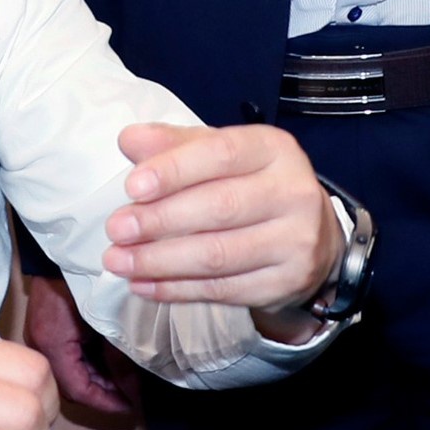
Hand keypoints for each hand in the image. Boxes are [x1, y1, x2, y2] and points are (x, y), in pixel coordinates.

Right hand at [18, 268, 136, 417]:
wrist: (62, 245)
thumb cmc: (84, 276)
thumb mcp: (108, 321)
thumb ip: (120, 357)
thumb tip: (134, 390)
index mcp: (52, 344)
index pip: (79, 391)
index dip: (107, 403)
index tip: (130, 407)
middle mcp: (39, 346)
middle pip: (71, 387)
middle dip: (102, 394)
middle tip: (131, 396)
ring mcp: (39, 338)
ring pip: (69, 374)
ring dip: (97, 379)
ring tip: (124, 381)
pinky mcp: (45, 329)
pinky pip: (66, 358)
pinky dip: (88, 364)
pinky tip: (109, 362)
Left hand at [101, 123, 341, 329]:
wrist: (312, 235)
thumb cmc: (252, 186)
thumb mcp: (221, 155)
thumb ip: (176, 146)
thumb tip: (129, 140)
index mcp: (274, 149)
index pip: (222, 153)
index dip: (175, 170)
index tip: (132, 187)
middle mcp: (293, 192)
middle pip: (220, 207)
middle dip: (160, 220)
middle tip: (117, 229)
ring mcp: (295, 242)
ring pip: (218, 255)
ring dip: (160, 261)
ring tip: (118, 261)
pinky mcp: (285, 283)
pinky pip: (223, 290)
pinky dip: (177, 289)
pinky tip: (144, 284)